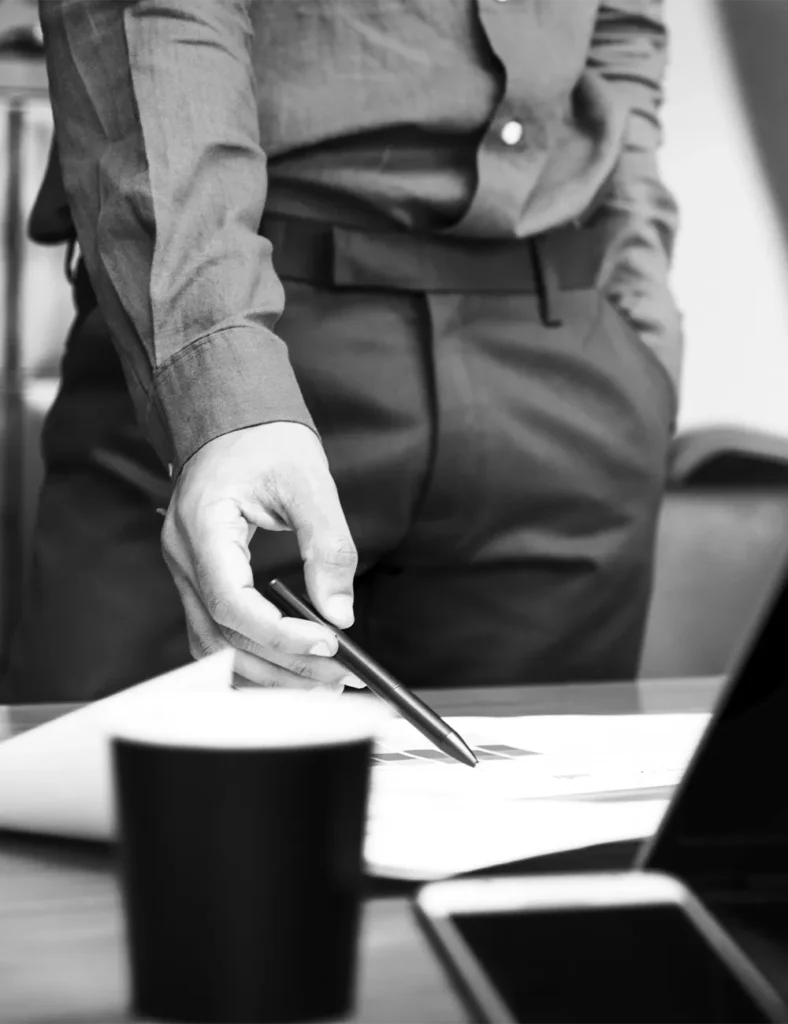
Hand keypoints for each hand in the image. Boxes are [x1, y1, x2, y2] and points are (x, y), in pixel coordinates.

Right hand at [161, 422, 360, 691]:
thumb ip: (327, 546)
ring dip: (267, 673)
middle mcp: (184, 556)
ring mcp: (185, 571)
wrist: (232, 420)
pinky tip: (288, 668)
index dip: (280, 634)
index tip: (328, 645)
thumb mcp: (309, 481)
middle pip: (223, 636)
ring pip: (214, 647)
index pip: (231, 602)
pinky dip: (251, 658)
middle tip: (339, 678)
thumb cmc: (265, 440)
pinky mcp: (198, 580)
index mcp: (204, 525)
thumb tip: (340, 613)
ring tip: (320, 684)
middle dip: (284, 665)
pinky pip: (216, 635)